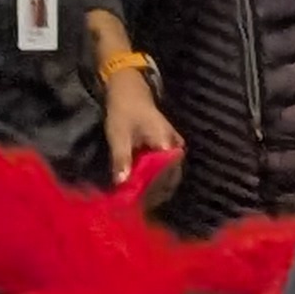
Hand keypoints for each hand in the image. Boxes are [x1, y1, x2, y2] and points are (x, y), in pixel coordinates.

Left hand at [103, 66, 182, 199]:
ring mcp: (174, 146)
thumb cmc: (124, 110)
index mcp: (167, 145)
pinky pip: (165, 166)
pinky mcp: (167, 146)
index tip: (139, 205)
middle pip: (169, 177)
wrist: (129, 89)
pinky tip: (143, 183)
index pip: (166, 177)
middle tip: (138, 205)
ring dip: (155, 185)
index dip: (153, 193)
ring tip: (140, 198)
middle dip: (154, 192)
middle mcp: (175, 147)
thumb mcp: (119, 135)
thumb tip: (121, 184)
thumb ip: (121, 160)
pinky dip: (155, 176)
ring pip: (168, 173)